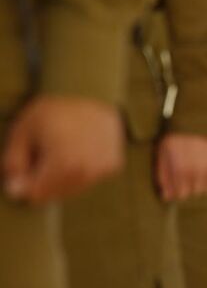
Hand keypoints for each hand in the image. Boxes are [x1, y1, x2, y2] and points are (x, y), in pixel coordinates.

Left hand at [3, 95, 123, 202]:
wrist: (90, 91)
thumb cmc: (52, 109)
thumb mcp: (22, 132)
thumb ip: (13, 164)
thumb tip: (14, 190)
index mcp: (62, 165)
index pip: (35, 195)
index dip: (24, 183)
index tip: (24, 166)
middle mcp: (86, 171)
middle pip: (55, 194)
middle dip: (44, 181)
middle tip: (43, 154)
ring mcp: (102, 169)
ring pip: (74, 188)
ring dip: (63, 177)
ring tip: (61, 150)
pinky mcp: (112, 165)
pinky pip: (90, 178)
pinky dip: (81, 170)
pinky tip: (79, 149)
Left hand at [156, 133, 206, 201]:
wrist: (200, 115)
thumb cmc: (178, 133)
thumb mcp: (163, 151)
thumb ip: (163, 175)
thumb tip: (166, 196)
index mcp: (181, 168)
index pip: (180, 194)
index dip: (177, 192)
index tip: (176, 185)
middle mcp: (199, 170)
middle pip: (195, 193)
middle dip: (189, 187)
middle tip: (186, 176)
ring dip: (202, 184)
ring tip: (198, 173)